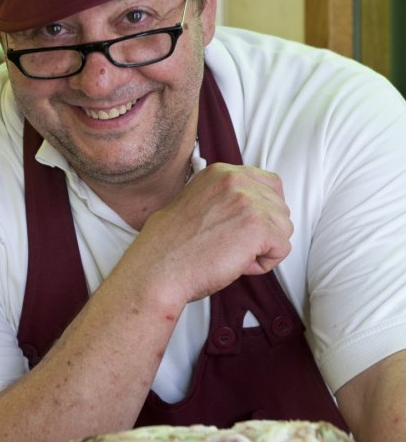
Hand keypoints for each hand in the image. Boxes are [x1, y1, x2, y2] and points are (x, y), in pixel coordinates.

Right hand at [129, 163, 292, 305]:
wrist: (158, 268)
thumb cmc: (172, 246)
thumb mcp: (196, 202)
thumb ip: (224, 197)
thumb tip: (250, 208)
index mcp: (221, 173)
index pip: (269, 184)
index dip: (263, 211)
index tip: (242, 228)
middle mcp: (236, 180)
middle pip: (280, 207)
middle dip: (263, 232)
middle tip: (230, 245)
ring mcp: (248, 202)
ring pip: (284, 228)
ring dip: (263, 248)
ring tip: (231, 254)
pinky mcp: (257, 227)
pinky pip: (282, 249)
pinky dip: (264, 264)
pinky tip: (237, 264)